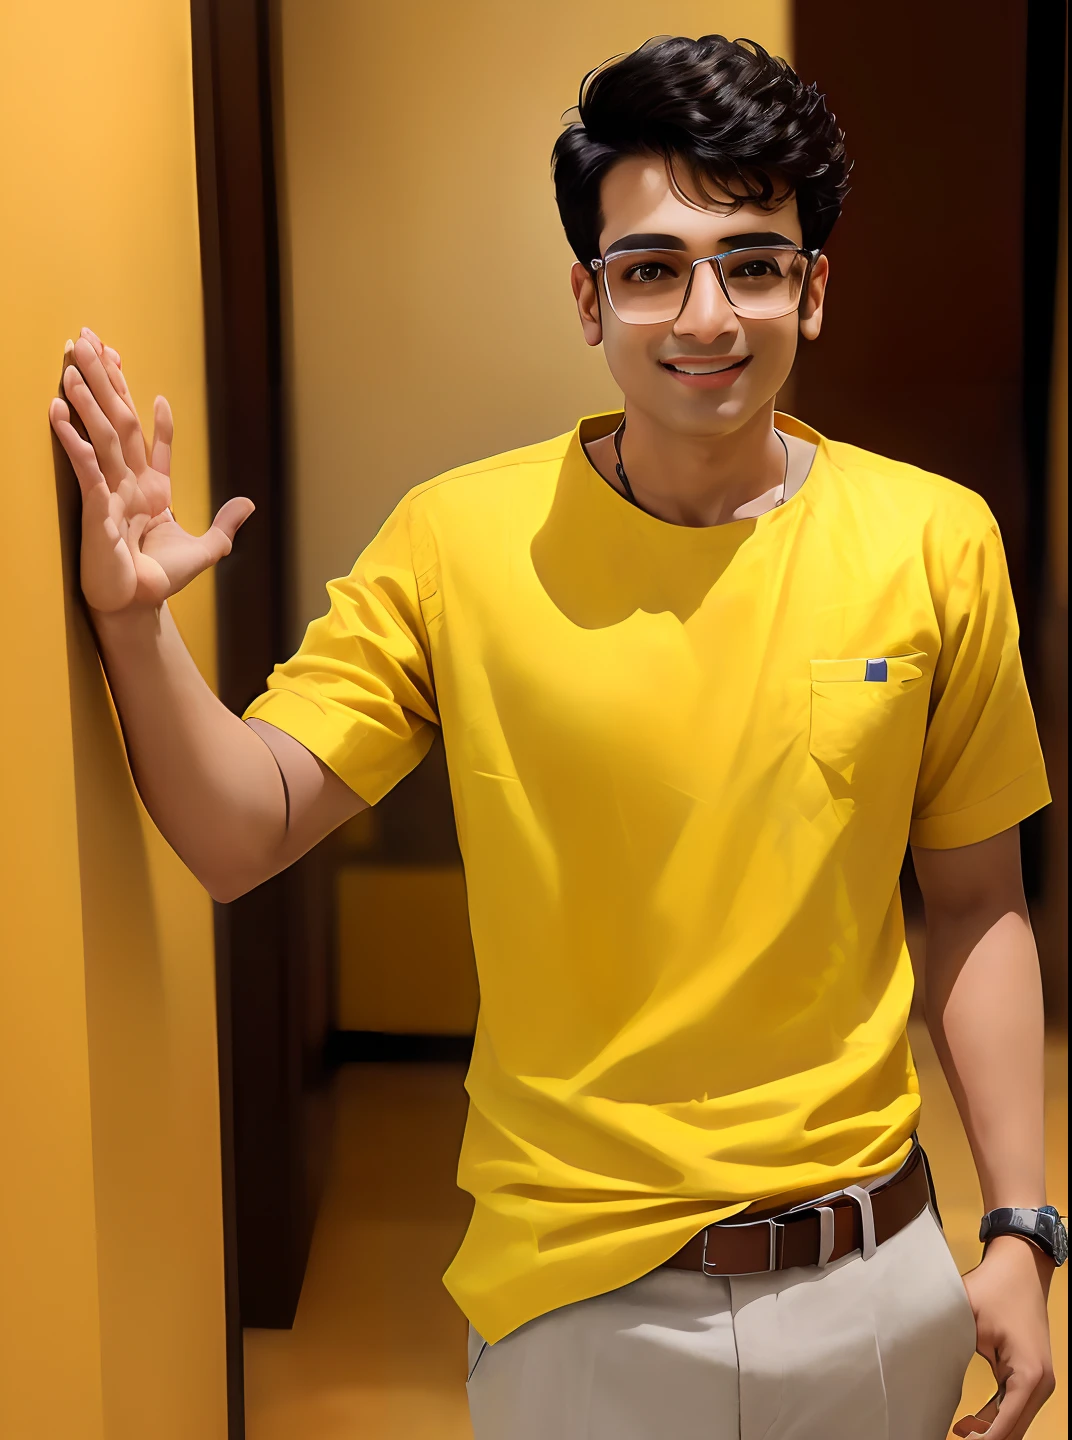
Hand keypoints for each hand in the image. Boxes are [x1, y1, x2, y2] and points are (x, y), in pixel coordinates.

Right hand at [49, 327, 253, 612]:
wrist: (136, 607)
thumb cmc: (158, 579)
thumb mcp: (204, 551)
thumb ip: (225, 527)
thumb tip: (248, 503)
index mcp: (153, 490)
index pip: (155, 445)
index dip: (161, 421)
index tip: (162, 396)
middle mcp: (128, 483)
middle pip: (118, 422)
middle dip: (106, 381)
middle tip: (90, 341)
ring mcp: (110, 491)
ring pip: (99, 434)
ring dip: (86, 396)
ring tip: (72, 359)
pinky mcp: (96, 507)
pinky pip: (85, 468)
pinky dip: (73, 440)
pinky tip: (59, 412)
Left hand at [953, 1236, 1055, 1437]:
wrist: (1019, 1267)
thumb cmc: (995, 1287)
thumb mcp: (966, 1313)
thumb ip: (945, 1340)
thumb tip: (917, 1361)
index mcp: (1028, 1375)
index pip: (1004, 1426)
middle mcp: (1040, 1384)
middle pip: (1013, 1432)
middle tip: (951, 1437)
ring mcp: (1039, 1382)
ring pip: (1014, 1424)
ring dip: (989, 1432)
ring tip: (957, 1433)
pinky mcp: (1031, 1376)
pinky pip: (1014, 1409)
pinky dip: (995, 1420)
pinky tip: (969, 1425)